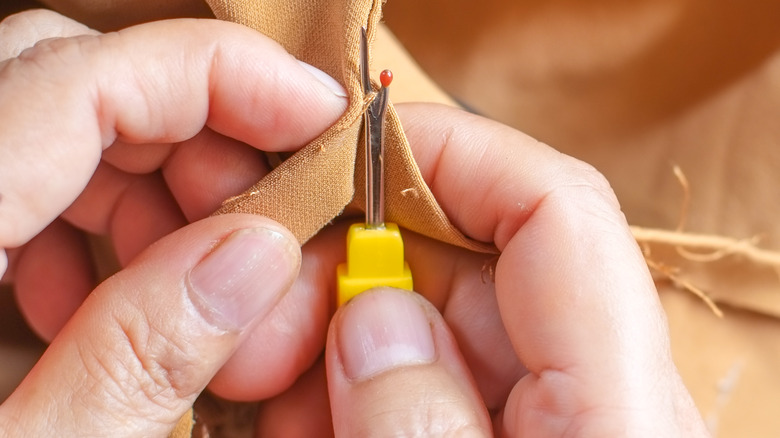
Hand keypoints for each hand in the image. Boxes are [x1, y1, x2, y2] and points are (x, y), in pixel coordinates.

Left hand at [0, 10, 345, 435]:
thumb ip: (133, 361)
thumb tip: (253, 258)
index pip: (85, 75)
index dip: (222, 75)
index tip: (313, 115)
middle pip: (75, 78)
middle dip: (200, 137)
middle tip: (263, 228)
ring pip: (56, 122)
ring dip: (154, 184)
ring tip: (194, 281)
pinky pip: (23, 179)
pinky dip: (95, 219)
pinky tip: (106, 299)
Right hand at [253, 104, 711, 436]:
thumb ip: (420, 422)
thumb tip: (374, 312)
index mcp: (618, 404)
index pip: (556, 209)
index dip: (451, 155)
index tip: (340, 156)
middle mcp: (594, 391)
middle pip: (476, 259)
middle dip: (358, 264)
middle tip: (266, 316)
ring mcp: (550, 414)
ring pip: (435, 321)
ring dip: (340, 337)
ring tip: (270, 387)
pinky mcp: (510, 433)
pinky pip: (429, 381)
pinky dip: (356, 388)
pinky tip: (303, 418)